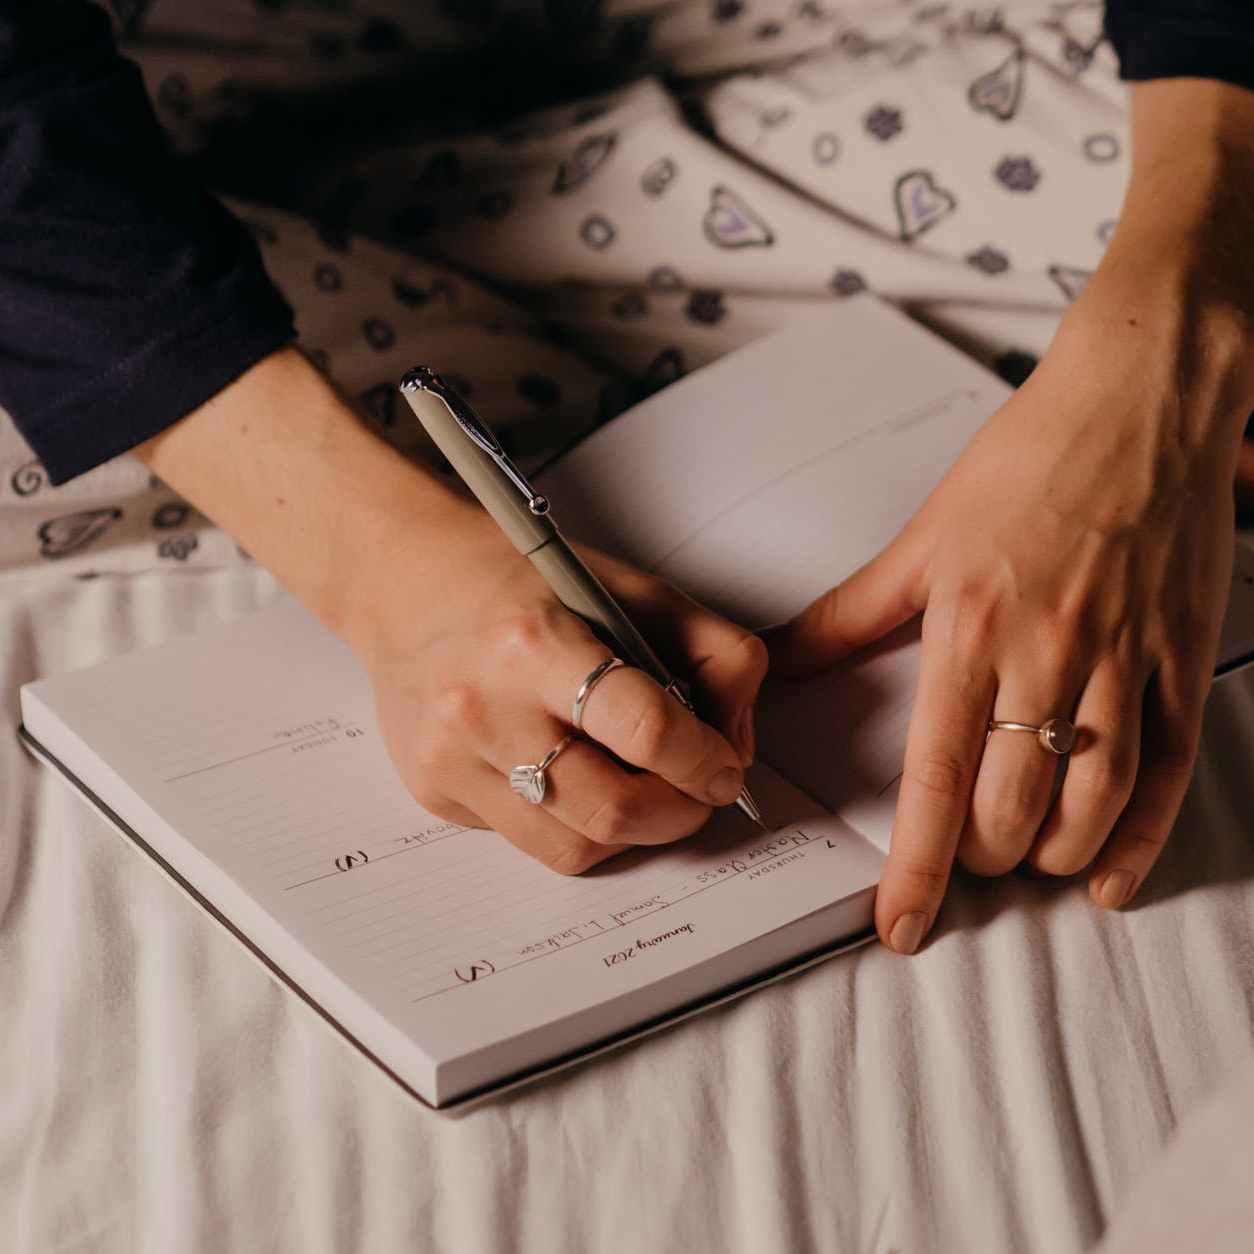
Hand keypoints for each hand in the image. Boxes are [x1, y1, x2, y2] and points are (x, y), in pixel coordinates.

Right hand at [355, 506, 766, 874]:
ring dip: (633, 834)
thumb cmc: (518, 579)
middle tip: (697, 792)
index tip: (723, 767)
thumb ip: (709, 649)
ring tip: (645, 791)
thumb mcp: (626, 585)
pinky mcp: (433, 791)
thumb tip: (736, 740)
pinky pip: (529, 842)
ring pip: (574, 848)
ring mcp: (451, 760)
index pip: (645, 729)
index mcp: (535, 642)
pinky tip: (577, 778)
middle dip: (679, 814)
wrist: (403, 582)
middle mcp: (483, 708)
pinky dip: (574, 825)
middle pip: (613, 810)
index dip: (705, 760)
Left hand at [769, 289, 1251, 949]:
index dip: (917, 867)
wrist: (1139, 407)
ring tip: (1026, 864)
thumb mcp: (923, 538)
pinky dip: (1140, 841)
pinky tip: (1108, 878)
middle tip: (967, 862)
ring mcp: (1123, 664)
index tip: (898, 925)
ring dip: (1052, 856)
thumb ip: (851, 616)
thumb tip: (780, 662)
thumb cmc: (1026, 465)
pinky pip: (1168, 774)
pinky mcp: (1180, 662)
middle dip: (984, 862)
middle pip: (1014, 810)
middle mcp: (1048, 660)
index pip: (936, 779)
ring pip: (1092, 806)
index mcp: (971, 632)